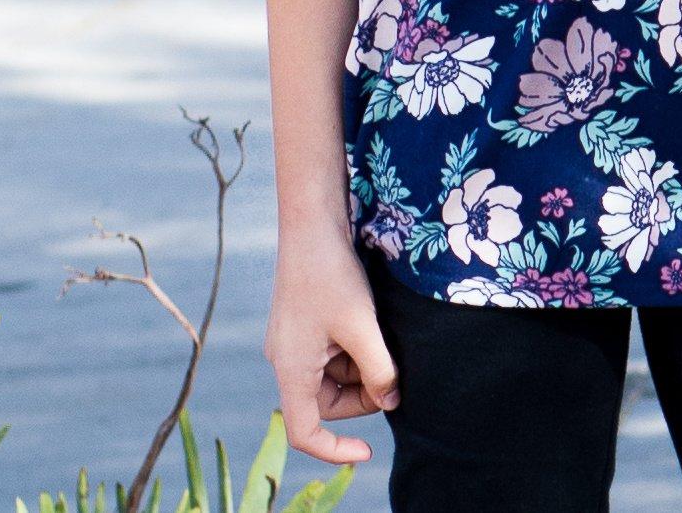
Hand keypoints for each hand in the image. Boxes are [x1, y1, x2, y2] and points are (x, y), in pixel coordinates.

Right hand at [265, 237, 393, 464]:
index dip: (334, 450)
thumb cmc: (332, 275)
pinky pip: (331, 354)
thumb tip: (392, 401)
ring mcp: (294, 344)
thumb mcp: (362, 325)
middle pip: (326, 403)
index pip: (305, 432)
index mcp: (291, 370)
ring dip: (362, 368)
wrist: (312, 228)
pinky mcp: (304, 327)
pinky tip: (373, 325)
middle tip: (395, 373)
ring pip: (333, 377)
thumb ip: (378, 368)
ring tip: (384, 338)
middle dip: (363, 395)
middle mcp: (286, 362)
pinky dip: (355, 349)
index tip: (368, 453)